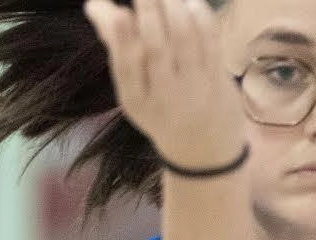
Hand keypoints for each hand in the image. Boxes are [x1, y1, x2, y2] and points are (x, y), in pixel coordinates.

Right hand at [83, 0, 245, 168]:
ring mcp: (194, 88)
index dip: (121, 35)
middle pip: (156, 47)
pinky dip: (200, 15)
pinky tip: (190, 2)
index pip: (125, 65)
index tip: (120, 12)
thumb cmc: (161, 109)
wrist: (204, 148)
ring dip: (174, 6)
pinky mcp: (219, 79)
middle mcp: (164, 95)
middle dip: (149, 10)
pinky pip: (210, 40)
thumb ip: (117, 47)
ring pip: (184, 38)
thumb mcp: (133, 90)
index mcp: (135, 99)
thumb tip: (96, 6)